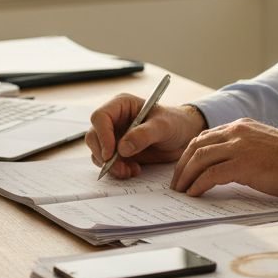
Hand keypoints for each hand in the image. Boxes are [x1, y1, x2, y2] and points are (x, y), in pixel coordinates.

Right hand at [85, 94, 205, 178]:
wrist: (184, 136)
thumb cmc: (175, 122)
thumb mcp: (163, 126)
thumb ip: (144, 135)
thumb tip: (122, 148)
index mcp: (121, 105)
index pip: (100, 117)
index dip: (102, 135)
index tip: (111, 154)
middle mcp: (114, 120)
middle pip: (94, 137)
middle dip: (104, 155)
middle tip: (119, 168)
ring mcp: (115, 137)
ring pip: (99, 152)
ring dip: (111, 166)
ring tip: (130, 171)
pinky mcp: (119, 152)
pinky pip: (108, 163)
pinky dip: (117, 170)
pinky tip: (134, 170)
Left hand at [171, 118, 277, 197]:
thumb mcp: (262, 146)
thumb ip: (242, 149)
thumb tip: (224, 167)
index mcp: (241, 127)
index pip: (205, 137)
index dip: (190, 154)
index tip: (183, 168)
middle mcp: (236, 132)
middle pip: (197, 145)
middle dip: (182, 165)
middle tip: (176, 182)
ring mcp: (239, 146)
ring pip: (200, 157)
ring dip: (186, 175)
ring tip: (181, 190)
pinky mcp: (243, 164)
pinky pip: (211, 174)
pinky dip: (198, 184)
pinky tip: (194, 193)